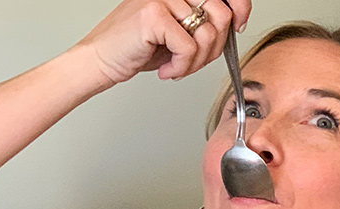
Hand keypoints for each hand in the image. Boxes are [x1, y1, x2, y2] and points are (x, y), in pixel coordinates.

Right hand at [74, 0, 252, 85]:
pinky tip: (166, 69)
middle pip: (221, 15)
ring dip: (196, 61)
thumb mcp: (177, 34)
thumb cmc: (135, 49)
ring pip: (207, 34)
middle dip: (213, 48)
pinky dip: (181, 67)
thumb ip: (203, 25)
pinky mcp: (154, 15)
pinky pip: (188, 48)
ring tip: (177, 67)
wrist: (99, 61)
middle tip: (193, 61)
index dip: (240, 8)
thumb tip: (235, 25)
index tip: (239, 26)